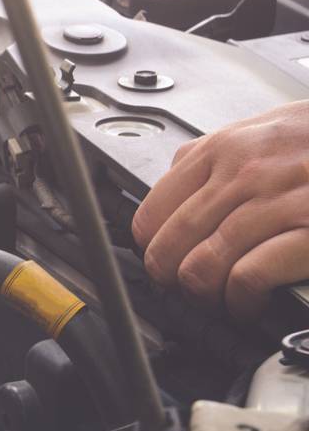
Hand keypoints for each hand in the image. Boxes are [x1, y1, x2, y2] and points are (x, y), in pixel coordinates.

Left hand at [132, 101, 308, 319]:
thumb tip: (174, 184)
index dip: (151, 249)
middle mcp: (245, 174)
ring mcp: (279, 203)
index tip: (160, 262)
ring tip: (219, 301)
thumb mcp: (266, 129)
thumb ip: (217, 155)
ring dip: (206, 296)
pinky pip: (250, 275)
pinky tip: (248, 302)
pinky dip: (241, 298)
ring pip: (203, 265)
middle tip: (184, 291)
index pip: (153, 212)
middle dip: (171, 280)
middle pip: (172, 245)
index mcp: (224, 150)